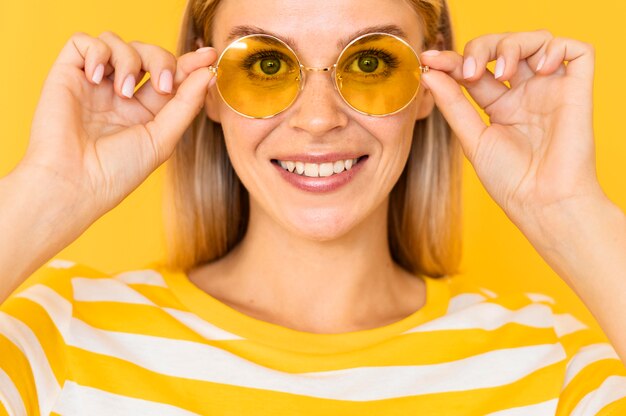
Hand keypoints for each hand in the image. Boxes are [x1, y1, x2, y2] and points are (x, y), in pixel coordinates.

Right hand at [19, 31, 216, 220]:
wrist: (75, 182)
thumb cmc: (118, 170)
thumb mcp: (163, 138)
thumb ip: (186, 104)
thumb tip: (208, 74)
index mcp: (146, 111)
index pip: (170, 76)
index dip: (190, 63)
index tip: (210, 56)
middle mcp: (121, 94)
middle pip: (148, 53)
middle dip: (161, 61)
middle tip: (161, 86)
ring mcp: (95, 83)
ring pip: (119, 42)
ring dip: (130, 60)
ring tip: (123, 92)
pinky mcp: (67, 75)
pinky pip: (83, 42)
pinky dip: (97, 52)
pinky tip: (97, 78)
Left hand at [419, 30, 604, 227]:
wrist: (541, 202)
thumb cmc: (509, 180)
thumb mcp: (472, 138)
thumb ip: (453, 104)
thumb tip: (429, 73)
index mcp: (500, 106)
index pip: (475, 68)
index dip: (453, 59)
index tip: (430, 60)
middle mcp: (525, 93)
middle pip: (503, 46)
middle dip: (481, 47)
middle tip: (469, 71)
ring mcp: (551, 90)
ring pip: (537, 40)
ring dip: (513, 45)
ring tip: (502, 73)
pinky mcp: (577, 90)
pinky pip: (577, 50)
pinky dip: (556, 47)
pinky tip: (539, 68)